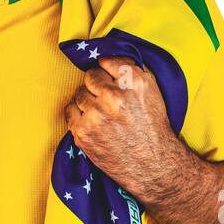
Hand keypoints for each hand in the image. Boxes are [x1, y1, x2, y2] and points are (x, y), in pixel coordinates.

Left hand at [63, 56, 181, 195]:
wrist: (153, 164)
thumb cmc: (152, 126)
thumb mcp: (152, 90)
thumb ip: (131, 68)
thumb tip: (105, 59)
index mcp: (133, 83)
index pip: (106, 61)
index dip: (106, 70)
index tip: (108, 78)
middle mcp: (113, 97)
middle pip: (90, 77)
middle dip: (97, 85)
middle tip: (105, 98)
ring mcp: (96, 115)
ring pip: (79, 93)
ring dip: (87, 100)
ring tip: (101, 112)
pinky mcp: (83, 132)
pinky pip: (70, 110)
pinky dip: (77, 113)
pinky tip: (91, 120)